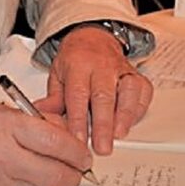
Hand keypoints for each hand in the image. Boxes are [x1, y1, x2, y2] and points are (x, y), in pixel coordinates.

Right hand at [0, 104, 92, 185]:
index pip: (57, 142)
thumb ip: (33, 122)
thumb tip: (68, 134)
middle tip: (73, 171)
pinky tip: (19, 182)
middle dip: (71, 175)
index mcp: (2, 124)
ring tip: (43, 174)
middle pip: (56, 175)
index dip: (77, 153)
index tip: (83, 156)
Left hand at [37, 26, 152, 155]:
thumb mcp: (57, 74)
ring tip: (118, 136)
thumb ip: (54, 98)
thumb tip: (42, 117)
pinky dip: (139, 110)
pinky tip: (130, 123)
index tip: (78, 140)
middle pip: (104, 96)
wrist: (93, 38)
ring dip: (124, 116)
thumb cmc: (75, 60)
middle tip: (102, 147)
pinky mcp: (137, 76)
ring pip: (128, 92)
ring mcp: (122, 70)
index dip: (78, 119)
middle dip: (103, 124)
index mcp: (78, 64)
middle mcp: (102, 66)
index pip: (78, 94)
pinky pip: (143, 92)